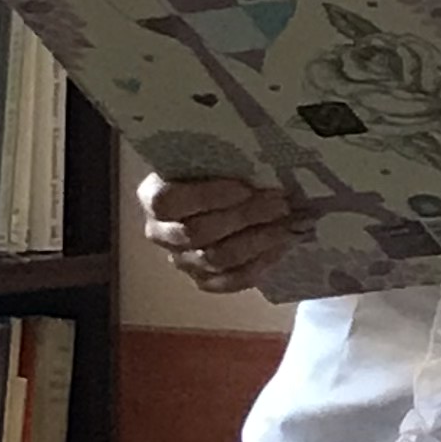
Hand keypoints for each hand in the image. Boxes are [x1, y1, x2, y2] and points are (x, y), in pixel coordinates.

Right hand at [141, 169, 298, 296]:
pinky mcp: (202, 280)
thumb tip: (259, 167)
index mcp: (153, 196)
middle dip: (245, 217)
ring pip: (216, 259)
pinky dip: (257, 265)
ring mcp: (181, 260)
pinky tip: (280, 248)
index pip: (169, 201)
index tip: (245, 188)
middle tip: (280, 204)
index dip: (207, 197)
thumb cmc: (213, 173)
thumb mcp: (210, 159)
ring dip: (257, 241)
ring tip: (288, 225)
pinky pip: (228, 281)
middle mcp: (160, 233)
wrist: (216, 200)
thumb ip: (222, 162)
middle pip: (198, 232)